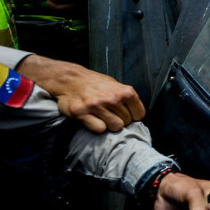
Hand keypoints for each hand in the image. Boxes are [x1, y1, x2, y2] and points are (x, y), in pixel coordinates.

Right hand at [15, 54, 145, 132]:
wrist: (70, 79)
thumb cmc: (95, 83)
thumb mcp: (116, 85)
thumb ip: (126, 98)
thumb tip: (137, 114)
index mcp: (125, 91)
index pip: (139, 114)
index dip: (133, 116)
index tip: (126, 114)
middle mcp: (112, 99)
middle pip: (126, 122)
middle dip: (120, 120)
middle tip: (110, 114)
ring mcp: (97, 106)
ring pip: (115, 127)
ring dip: (109, 124)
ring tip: (101, 116)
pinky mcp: (82, 114)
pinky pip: (99, 129)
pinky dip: (97, 127)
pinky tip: (93, 119)